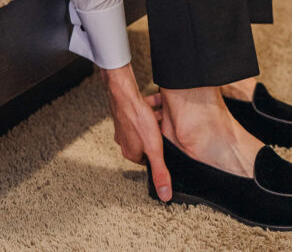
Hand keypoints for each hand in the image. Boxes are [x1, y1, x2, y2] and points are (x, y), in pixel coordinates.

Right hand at [100, 63, 171, 200]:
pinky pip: (140, 113)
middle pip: (148, 142)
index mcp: (131, 153)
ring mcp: (123, 126)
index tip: (168, 145)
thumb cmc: (138, 121)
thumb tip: (165, 196)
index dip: (160, 153)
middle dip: (159, 135)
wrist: (124, 94)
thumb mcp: (155, 149)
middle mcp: (125, 141)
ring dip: (155, 120)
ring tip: (163, 113)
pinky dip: (150, 108)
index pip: (149, 159)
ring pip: (145, 126)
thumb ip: (160, 172)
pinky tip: (157, 102)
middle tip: (167, 127)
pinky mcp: (125, 113)